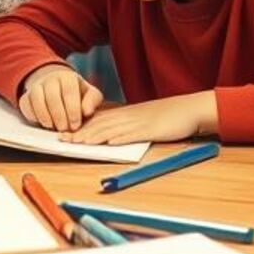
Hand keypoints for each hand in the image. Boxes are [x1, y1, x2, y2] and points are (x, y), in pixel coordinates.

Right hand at [17, 64, 103, 130]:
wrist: (57, 86)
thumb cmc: (77, 94)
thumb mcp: (89, 94)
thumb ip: (92, 100)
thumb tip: (87, 111)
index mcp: (68, 77)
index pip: (69, 91)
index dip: (72, 109)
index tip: (76, 124)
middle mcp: (50, 79)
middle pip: (52, 96)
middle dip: (59, 116)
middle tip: (65, 128)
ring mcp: (36, 87)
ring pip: (37, 100)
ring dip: (46, 117)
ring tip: (54, 127)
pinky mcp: (25, 97)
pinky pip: (26, 106)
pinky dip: (34, 116)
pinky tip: (44, 123)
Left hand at [61, 90, 217, 144]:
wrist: (190, 110)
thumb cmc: (167, 117)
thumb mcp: (143, 119)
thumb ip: (126, 127)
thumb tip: (109, 137)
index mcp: (125, 114)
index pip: (97, 121)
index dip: (80, 128)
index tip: (64, 135)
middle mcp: (129, 117)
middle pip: (100, 125)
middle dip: (80, 134)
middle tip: (63, 141)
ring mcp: (140, 123)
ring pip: (112, 130)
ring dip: (94, 137)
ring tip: (78, 143)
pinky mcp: (152, 130)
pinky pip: (134, 134)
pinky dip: (120, 138)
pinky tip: (109, 142)